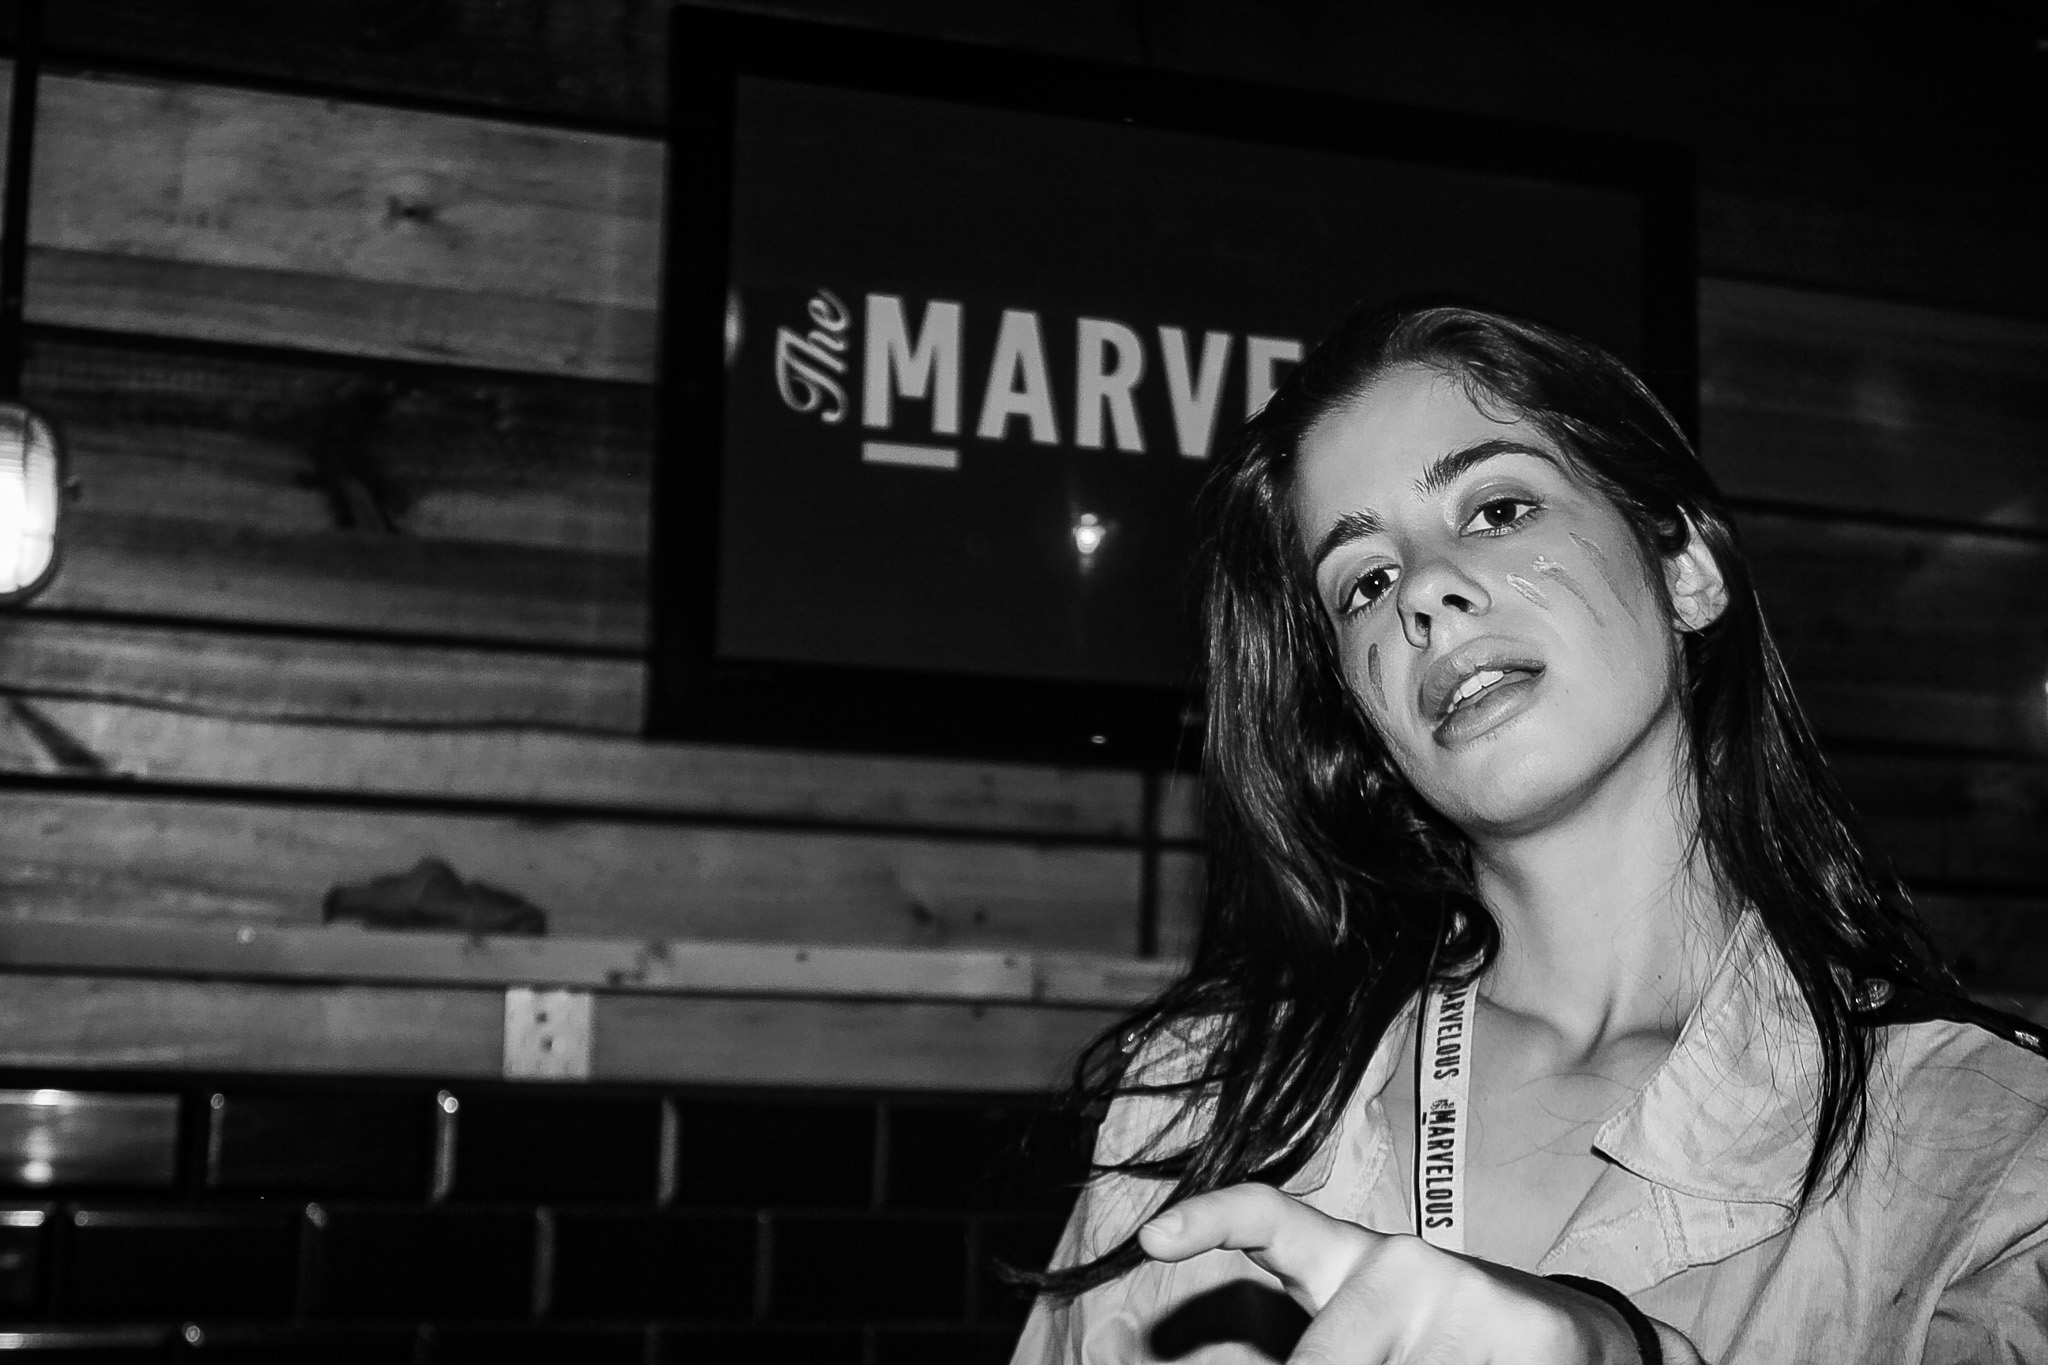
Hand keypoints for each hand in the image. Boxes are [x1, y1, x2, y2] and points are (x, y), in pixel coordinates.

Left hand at [1138, 1184, 1703, 1363]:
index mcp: (1344, 1260)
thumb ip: (1290, 1342)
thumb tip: (1146, 1344)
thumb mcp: (1354, 1332)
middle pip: (1319, 1360)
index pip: (1265, 1217)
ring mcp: (1454, 1289)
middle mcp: (1392, 1263)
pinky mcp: (1521, 1327)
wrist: (1580, 1346)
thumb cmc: (1440, 1345)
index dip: (1206, 1220)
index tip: (1150, 1238)